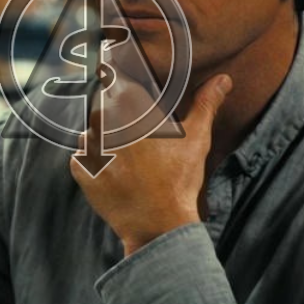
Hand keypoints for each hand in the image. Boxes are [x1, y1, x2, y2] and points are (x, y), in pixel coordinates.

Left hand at [70, 74, 231, 256]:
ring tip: (132, 160)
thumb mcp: (196, 137)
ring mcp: (88, 145)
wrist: (158, 224)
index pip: (116, 80)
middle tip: (143, 140)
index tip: (136, 100)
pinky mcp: (80, 168)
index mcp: (129, 103)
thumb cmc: (179, 178)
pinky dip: (96, 161)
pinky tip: (118, 173)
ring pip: (93, 131)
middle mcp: (102, 119)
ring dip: (107, 139)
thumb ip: (205, 103)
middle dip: (120, 118)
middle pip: (106, 107)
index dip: (125, 87)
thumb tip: (223, 79)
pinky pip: (83, 155)